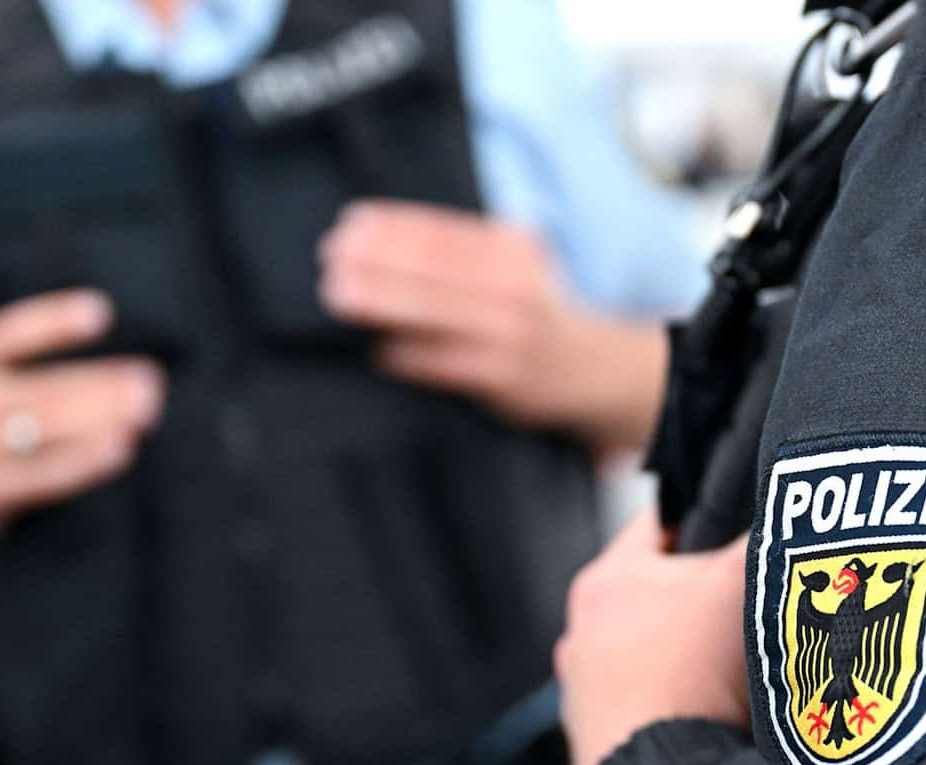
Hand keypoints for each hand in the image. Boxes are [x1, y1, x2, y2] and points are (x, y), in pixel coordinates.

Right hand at [0, 290, 164, 562]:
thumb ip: (22, 365)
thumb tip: (115, 367)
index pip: (9, 332)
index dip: (54, 320)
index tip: (100, 312)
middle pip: (42, 386)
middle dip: (102, 383)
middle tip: (149, 380)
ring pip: (47, 427)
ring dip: (103, 417)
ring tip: (146, 408)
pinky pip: (46, 472)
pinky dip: (86, 458)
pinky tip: (120, 447)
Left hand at [317, 200, 667, 451]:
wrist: (594, 370)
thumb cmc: (535, 315)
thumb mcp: (513, 266)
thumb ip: (460, 253)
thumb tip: (377, 244)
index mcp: (512, 250)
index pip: (441, 230)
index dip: (391, 226)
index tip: (350, 224)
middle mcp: (514, 286)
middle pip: (432, 267)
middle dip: (375, 261)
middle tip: (331, 257)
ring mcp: (509, 333)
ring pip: (432, 312)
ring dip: (380, 302)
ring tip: (338, 294)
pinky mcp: (502, 378)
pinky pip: (441, 364)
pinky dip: (405, 355)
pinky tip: (376, 349)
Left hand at [556, 510, 750, 764]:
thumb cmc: (692, 671)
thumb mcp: (739, 584)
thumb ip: (761, 541)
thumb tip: (785, 523)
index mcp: (604, 580)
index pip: (661, 524)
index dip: (708, 524)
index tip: (743, 536)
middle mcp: (580, 632)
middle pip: (657, 593)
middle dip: (703, 597)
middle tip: (750, 605)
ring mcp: (583, 691)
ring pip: (652, 653)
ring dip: (691, 656)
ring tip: (738, 668)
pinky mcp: (599, 740)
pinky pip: (648, 704)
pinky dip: (679, 703)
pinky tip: (713, 714)